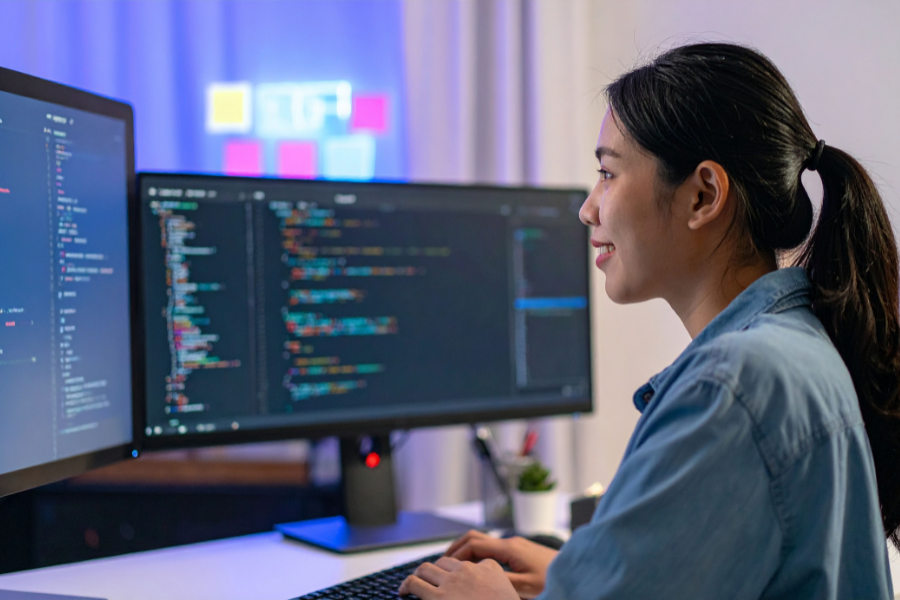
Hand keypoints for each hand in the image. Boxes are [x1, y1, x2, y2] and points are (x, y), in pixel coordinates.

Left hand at [399, 556, 517, 599]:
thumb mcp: (511, 593)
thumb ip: (499, 584)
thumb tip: (489, 588)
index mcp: (489, 568)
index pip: (468, 560)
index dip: (457, 568)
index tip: (452, 575)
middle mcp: (469, 571)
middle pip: (445, 562)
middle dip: (436, 570)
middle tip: (429, 579)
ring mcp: (452, 583)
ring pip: (426, 569)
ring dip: (419, 575)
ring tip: (412, 584)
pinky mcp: (437, 598)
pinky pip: (414, 583)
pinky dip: (406, 585)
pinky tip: (403, 591)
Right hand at [444, 530, 558, 598]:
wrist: (577, 573)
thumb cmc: (552, 580)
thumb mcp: (524, 587)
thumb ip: (499, 581)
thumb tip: (476, 579)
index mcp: (509, 548)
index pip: (473, 544)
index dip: (455, 554)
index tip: (443, 565)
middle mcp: (511, 542)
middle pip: (476, 537)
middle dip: (457, 548)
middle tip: (443, 562)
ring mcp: (517, 545)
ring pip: (485, 541)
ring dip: (468, 550)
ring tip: (456, 565)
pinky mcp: (522, 550)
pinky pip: (494, 548)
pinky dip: (480, 554)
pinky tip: (478, 567)